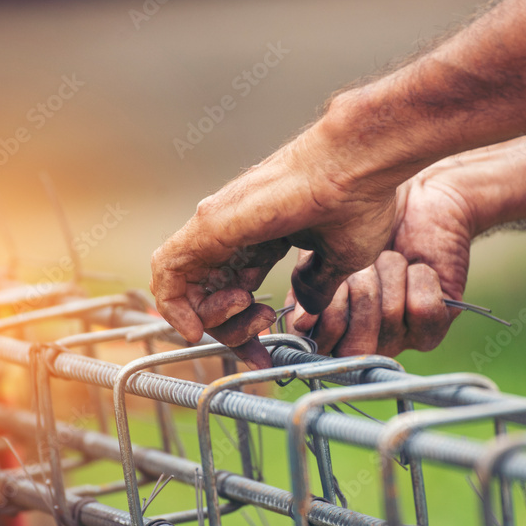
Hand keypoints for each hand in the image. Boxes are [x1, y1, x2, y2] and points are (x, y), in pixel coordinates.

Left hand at [150, 120, 404, 368]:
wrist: (356, 168)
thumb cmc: (356, 201)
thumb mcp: (338, 259)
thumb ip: (317, 284)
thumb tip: (308, 305)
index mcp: (263, 239)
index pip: (236, 292)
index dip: (245, 333)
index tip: (263, 357)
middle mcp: (236, 233)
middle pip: (208, 296)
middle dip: (229, 330)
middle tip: (261, 325)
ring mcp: (220, 227)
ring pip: (186, 287)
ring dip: (210, 318)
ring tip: (250, 310)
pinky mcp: (210, 225)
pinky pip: (169, 270)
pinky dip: (173, 303)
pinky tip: (194, 326)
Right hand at [287, 155, 480, 356]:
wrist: (418, 198)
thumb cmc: (363, 220)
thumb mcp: (324, 247)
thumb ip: (306, 284)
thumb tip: (302, 322)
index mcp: (328, 326)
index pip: (321, 348)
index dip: (328, 316)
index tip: (336, 281)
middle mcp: (361, 340)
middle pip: (355, 345)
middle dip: (359, 292)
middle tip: (366, 267)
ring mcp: (398, 338)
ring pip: (388, 315)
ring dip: (389, 271)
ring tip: (392, 256)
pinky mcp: (433, 326)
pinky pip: (422, 309)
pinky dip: (419, 277)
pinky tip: (419, 267)